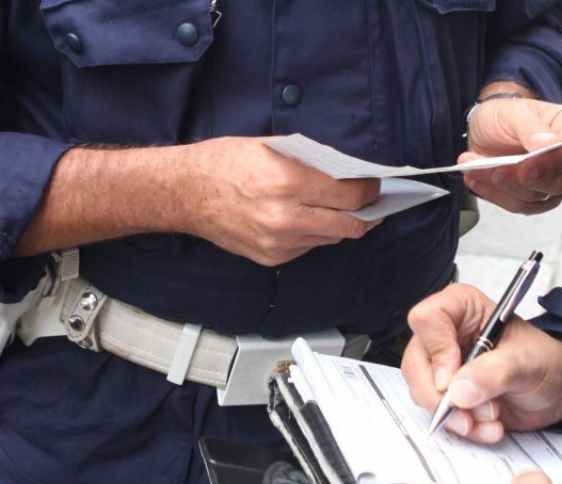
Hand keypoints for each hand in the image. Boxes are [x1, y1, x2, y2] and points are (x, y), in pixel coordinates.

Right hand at [181, 136, 380, 265]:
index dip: (370, 191)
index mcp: (289, 183)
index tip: (375, 185)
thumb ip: (312, 163)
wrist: (186, 193)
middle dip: (366, 214)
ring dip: (340, 224)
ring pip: (331, 239)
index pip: (351, 196)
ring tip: (343, 210)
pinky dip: (315, 233)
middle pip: (350, 225)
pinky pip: (308, 247)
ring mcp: (279, 242)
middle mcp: (287, 218)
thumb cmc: (225, 162)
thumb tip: (348, 172)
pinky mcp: (271, 257)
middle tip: (371, 203)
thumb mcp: (272, 148)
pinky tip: (307, 219)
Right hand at [402, 284, 561, 443]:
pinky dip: (464, 427)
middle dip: (441, 396)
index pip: (428, 319)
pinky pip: (439, 414)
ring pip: (424, 392)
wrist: (560, 390)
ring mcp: (445, 366)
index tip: (453, 379)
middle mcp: (448, 334)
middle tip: (469, 414)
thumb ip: (494, 373)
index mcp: (463, 308)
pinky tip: (489, 427)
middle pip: (416, 362)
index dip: (437, 351)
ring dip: (457, 416)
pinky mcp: (449, 393)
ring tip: (492, 419)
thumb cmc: (548, 362)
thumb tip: (458, 391)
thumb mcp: (527, 362)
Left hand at [463, 87, 561, 215]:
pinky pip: (520, 205)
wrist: (486, 129)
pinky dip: (495, 195)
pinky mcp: (538, 198)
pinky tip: (476, 178)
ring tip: (475, 168)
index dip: (555, 161)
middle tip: (497, 171)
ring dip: (503, 186)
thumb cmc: (506, 116)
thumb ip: (531, 128)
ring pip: (537, 197)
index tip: (528, 163)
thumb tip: (547, 144)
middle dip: (523, 179)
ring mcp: (556, 181)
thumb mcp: (513, 112)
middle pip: (559, 182)